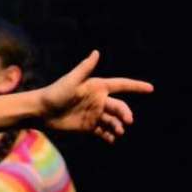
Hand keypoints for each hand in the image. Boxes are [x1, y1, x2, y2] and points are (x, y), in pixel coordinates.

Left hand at [38, 51, 153, 142]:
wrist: (40, 112)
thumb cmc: (54, 93)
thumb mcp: (70, 81)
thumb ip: (84, 68)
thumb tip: (96, 52)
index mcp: (97, 87)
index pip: (121, 85)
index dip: (136, 86)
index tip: (151, 88)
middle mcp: (98, 100)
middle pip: (119, 107)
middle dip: (125, 113)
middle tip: (127, 121)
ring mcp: (94, 114)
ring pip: (113, 121)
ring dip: (118, 126)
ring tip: (118, 132)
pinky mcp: (89, 126)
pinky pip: (104, 132)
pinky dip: (110, 136)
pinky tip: (112, 140)